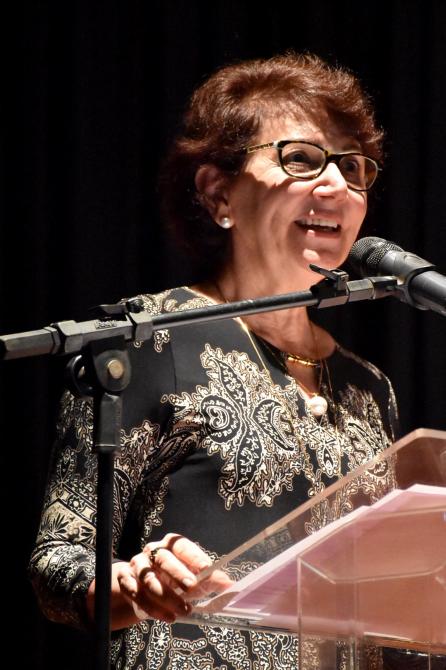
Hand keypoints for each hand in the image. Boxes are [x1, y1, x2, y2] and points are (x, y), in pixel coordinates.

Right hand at [116, 533, 231, 623]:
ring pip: (148, 579)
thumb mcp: (192, 576)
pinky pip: (136, 594)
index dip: (194, 556)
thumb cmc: (172, 578)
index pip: (182, 546)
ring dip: (166, 597)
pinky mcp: (126, 582)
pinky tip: (167, 617)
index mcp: (171, 545)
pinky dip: (152, 608)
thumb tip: (230, 585)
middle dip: (177, 574)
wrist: (139, 584)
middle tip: (192, 589)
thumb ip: (210, 580)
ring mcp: (137, 566)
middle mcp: (152, 551)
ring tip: (183, 611)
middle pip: (163, 559)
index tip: (207, 569)